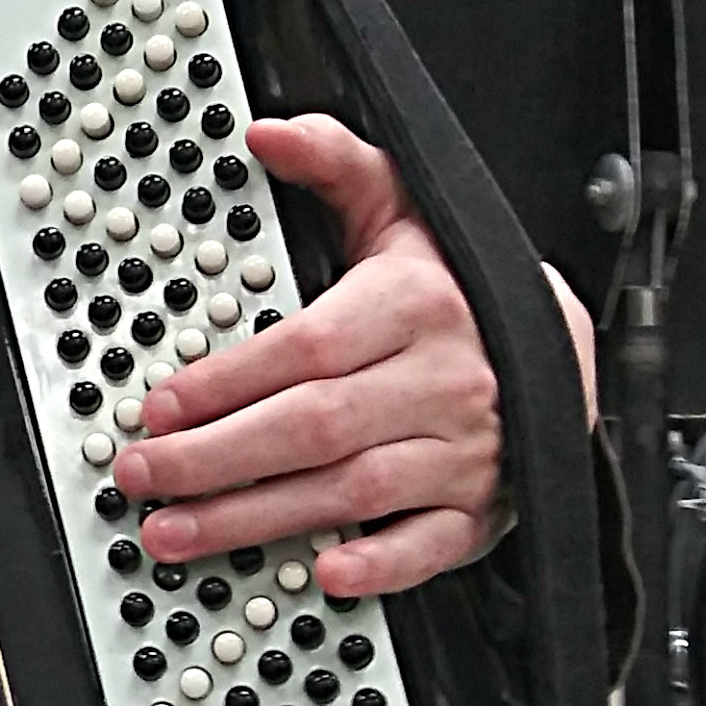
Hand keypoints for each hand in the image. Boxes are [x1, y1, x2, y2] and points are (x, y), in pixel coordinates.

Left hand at [111, 116, 579, 601]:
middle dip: (217, 459)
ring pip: (353, 491)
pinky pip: (431, 544)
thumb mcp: (403, 210)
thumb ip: (336, 163)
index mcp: (414, 306)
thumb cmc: (456, 289)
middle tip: (143, 476)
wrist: (562, 348)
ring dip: (259, 519)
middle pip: (315, 426)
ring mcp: (465, 450)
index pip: (304, 348)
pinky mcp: (481, 508)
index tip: (157, 406)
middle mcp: (443, 380)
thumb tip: (265, 132)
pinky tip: (324, 573)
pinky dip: (380, 565)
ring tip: (178, 532)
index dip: (225, 381)